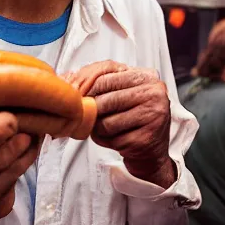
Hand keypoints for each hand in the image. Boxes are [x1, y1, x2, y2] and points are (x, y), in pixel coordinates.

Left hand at [75, 61, 174, 187]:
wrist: (151, 148)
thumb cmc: (133, 115)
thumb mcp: (122, 90)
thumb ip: (100, 79)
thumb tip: (71, 80)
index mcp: (146, 76)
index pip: (105, 77)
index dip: (88, 88)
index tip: (81, 96)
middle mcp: (154, 94)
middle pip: (105, 100)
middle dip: (93, 111)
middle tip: (91, 115)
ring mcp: (153, 117)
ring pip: (106, 122)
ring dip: (98, 128)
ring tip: (105, 127)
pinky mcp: (147, 139)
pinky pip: (112, 139)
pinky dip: (105, 140)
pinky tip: (113, 138)